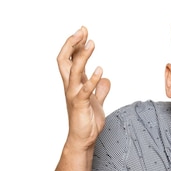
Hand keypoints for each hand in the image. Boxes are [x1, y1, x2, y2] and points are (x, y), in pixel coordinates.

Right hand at [56, 27, 110, 150]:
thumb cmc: (87, 121)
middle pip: (64, 60)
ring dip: (83, 57)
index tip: (84, 32)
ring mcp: (74, 95)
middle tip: (82, 31)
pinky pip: (85, 90)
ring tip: (92, 44)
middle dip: (72, 44)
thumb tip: (105, 80)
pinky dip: (92, 79)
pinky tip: (101, 71)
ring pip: (74, 71)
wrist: (83, 139)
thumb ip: (100, 90)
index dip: (75, 44)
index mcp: (74, 83)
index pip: (69, 58)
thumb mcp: (97, 102)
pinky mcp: (81, 105)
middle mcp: (71, 86)